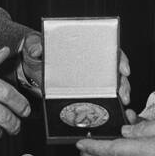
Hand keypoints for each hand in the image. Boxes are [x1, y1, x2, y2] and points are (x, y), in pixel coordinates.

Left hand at [16, 34, 131, 108]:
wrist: (31, 69)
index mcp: (84, 47)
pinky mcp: (85, 92)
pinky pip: (101, 98)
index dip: (119, 58)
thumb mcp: (33, 46)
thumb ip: (33, 45)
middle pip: (115, 70)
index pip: (109, 48)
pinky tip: (111, 110)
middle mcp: (92, 62)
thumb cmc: (37, 53)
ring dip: (120, 94)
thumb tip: (38, 49)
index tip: (122, 68)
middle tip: (122, 92)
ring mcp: (91, 78)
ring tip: (121, 102)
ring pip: (112, 85)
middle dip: (123, 82)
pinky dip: (108, 104)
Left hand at [77, 117, 154, 155]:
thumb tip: (126, 132)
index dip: (95, 147)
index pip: (116, 150)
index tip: (81, 143)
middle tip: (114, 133)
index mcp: (153, 153)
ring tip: (136, 142)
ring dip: (123, 155)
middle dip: (110, 147)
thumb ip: (145, 128)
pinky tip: (145, 154)